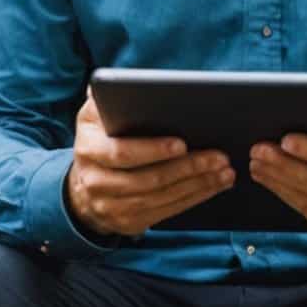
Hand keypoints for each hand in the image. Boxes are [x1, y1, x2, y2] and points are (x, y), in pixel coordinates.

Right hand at [65, 95, 231, 237]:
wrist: (83, 189)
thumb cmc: (100, 140)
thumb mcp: (95, 116)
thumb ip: (109, 97)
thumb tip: (127, 83)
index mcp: (88, 147)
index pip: (121, 153)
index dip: (153, 150)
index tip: (183, 143)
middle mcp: (94, 181)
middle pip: (147, 179)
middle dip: (187, 168)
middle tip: (219, 156)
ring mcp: (110, 206)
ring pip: (160, 198)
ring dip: (197, 185)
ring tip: (224, 171)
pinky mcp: (127, 223)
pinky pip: (166, 212)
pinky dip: (193, 198)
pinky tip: (213, 186)